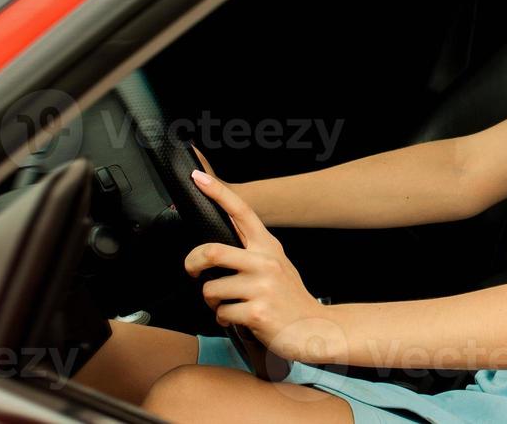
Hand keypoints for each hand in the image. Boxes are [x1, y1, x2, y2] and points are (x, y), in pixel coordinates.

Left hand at [184, 169, 339, 362]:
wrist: (314, 329)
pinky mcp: (257, 312)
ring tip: (230, 305)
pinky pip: (221, 314)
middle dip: (193, 263)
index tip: (197, 177)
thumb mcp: (277, 266)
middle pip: (212, 251)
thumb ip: (252, 253)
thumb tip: (217, 249)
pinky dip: (224, 320)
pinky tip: (241, 320)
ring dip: (213, 303)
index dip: (218, 193)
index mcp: (269, 247)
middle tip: (193, 271)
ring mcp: (262, 287)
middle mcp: (266, 262)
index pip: (241, 212)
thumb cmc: (289, 299)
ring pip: (211, 290)